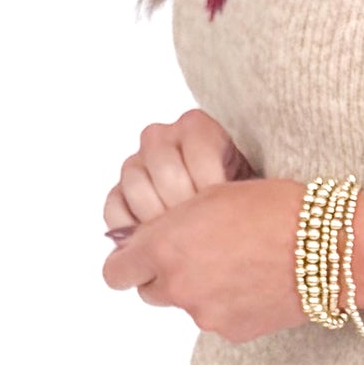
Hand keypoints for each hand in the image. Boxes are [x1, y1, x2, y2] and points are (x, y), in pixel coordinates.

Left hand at [102, 175, 313, 340]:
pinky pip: (218, 319)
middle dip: (165, 274)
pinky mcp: (232, 331)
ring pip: (187, 303)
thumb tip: (151, 243)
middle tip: (199, 253)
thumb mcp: (212, 196)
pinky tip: (256, 282)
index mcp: (166, 246)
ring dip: (200, 289)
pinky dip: (230, 304)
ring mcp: (204, 314)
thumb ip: (172, 224)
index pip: (115, 272)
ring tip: (237, 264)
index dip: (127, 263)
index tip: (139, 255)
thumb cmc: (275, 208)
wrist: (330, 247)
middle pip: (150, 290)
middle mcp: (178, 285)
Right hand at [103, 110, 256, 240]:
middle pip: (166, 169)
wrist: (225, 215)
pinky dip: (133, 228)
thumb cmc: (239, 200)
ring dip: (161, 217)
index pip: (199, 150)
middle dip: (186, 206)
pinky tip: (157, 238)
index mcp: (196, 126)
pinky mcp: (118, 192)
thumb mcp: (248, 186)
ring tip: (182, 235)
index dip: (211, 184)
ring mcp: (135, 163)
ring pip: (137, 186)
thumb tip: (225, 195)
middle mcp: (160, 136)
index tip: (224, 205)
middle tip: (204, 226)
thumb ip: (238, 186)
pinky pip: (115, 207)